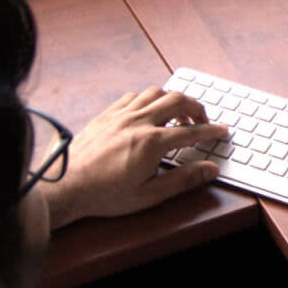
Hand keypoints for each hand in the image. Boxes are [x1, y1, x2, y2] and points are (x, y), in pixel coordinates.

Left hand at [44, 88, 228, 226]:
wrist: (65, 186)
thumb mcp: (149, 195)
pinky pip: (133, 96)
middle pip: (177, 101)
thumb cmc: (104, 195)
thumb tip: (210, 170)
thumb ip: (183, 180)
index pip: (191, 131)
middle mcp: (138, 122)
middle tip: (203, 121)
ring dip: (173, 99)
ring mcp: (120, 115)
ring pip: (155, 92)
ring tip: (178, 115)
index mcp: (151, 142)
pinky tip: (149, 111)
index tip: (223, 131)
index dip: (211, 130)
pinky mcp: (106, 114)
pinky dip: (148, 99)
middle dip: (196, 107)